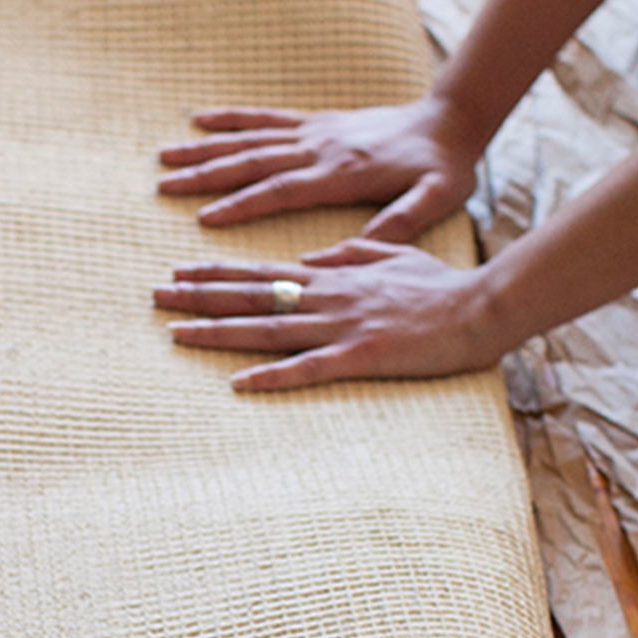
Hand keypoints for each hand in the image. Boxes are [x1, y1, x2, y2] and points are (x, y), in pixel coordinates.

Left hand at [154, 233, 499, 390]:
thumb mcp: (394, 255)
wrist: (482, 305)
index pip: (262, 273)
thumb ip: (352, 253)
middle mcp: (328, 297)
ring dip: (219, 332)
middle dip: (200, 297)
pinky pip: (309, 369)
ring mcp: (342, 327)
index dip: (218, 273)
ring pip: (268, 329)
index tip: (180, 272)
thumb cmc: (443, 284)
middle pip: (251, 297)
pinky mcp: (362, 355)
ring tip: (175, 333)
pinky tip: (239, 384)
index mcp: (334, 275)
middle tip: (155, 296)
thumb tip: (313, 256)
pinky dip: (273, 377)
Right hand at [157, 92, 480, 240]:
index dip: (242, 205)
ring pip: (250, 140)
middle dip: (205, 176)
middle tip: (164, 188)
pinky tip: (200, 119)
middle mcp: (320, 149)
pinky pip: (267, 118)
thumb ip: (400, 222)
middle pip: (253, 163)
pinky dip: (232, 119)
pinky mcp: (317, 122)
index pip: (282, 191)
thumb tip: (359, 248)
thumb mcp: (435, 200)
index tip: (205, 220)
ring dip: (206, 149)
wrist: (452, 119)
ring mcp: (315, 132)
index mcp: (343, 174)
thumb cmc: (445, 168)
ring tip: (165, 158)